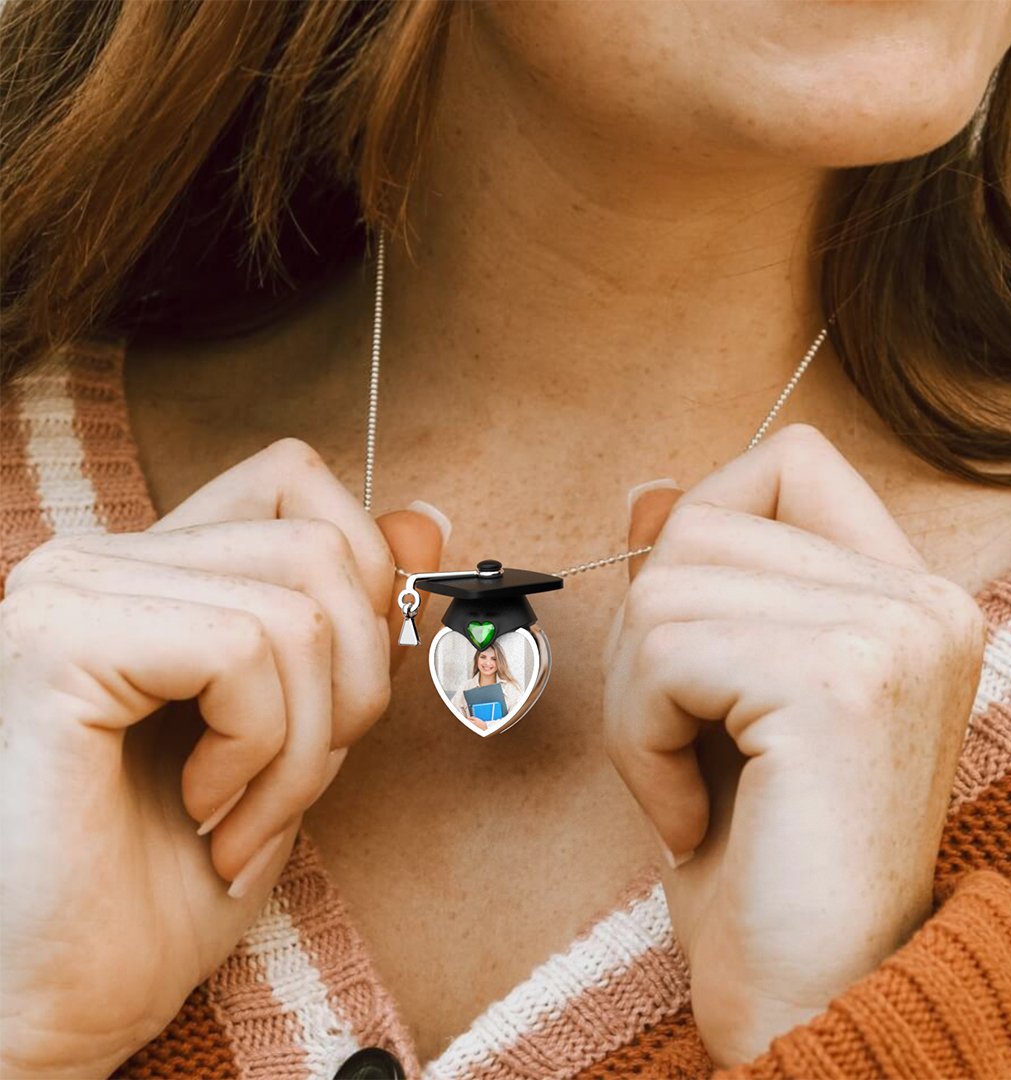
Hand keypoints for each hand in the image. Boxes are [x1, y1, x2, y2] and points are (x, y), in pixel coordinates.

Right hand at [0, 438, 443, 1078]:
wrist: (63, 999)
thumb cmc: (171, 873)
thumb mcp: (299, 729)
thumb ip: (352, 620)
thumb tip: (426, 523)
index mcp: (157, 571)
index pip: (292, 476)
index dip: (364, 564)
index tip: (353, 675)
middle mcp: (104, 559)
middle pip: (321, 548)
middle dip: (355, 682)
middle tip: (301, 774)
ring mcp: (74, 591)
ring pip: (298, 608)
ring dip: (307, 741)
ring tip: (248, 813)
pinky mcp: (60, 642)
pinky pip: (244, 650)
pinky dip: (261, 750)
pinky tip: (206, 808)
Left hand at [604, 424, 985, 1065]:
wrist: (816, 994)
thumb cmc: (765, 853)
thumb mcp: (725, 696)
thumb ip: (703, 586)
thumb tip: (648, 494)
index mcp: (910, 596)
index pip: (788, 462)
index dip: (703, 526)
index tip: (688, 633)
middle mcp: (924, 601)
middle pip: (699, 529)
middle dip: (647, 640)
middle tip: (675, 740)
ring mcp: (893, 633)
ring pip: (666, 588)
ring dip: (636, 700)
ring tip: (683, 782)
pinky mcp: (840, 682)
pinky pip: (665, 655)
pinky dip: (639, 739)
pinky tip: (686, 813)